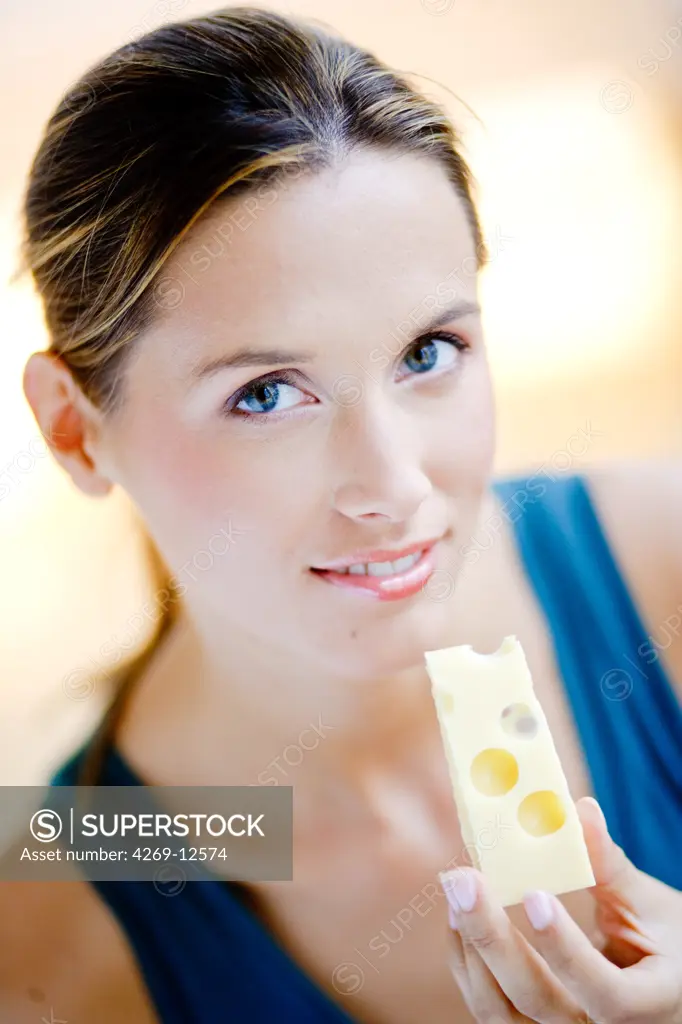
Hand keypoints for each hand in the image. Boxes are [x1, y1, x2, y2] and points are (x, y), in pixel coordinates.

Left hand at [439, 797, 681, 1022]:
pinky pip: (490, 1009)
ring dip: (472, 949)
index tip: (534, 894)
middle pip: (538, 1003)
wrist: (664, 987)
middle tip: (463, 880)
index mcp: (646, 1008)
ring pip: (502, 1015)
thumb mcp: (652, 907)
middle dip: (492, 939)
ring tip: (457, 890)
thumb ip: (611, 867)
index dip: (565, 948)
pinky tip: (459, 915)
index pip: (605, 994)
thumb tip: (580, 810)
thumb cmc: (664, 943)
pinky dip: (468, 964)